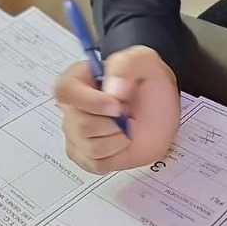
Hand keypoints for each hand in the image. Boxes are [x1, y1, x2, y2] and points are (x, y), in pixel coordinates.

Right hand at [55, 46, 179, 173]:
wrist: (160, 112)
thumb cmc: (149, 84)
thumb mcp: (144, 61)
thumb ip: (126, 64)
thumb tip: (112, 89)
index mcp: (78, 79)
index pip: (65, 91)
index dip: (90, 102)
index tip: (117, 106)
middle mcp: (72, 107)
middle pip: (79, 125)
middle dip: (113, 123)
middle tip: (128, 114)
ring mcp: (75, 134)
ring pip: (90, 147)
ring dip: (118, 139)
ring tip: (126, 127)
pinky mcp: (85, 156)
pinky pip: (95, 164)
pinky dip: (116, 156)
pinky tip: (122, 142)